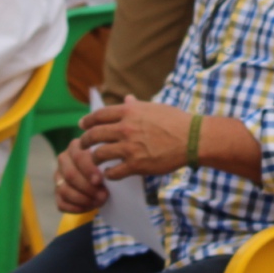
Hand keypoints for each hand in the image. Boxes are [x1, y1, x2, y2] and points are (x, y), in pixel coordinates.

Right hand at [55, 137, 110, 213]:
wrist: (104, 178)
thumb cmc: (107, 164)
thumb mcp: (108, 158)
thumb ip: (107, 161)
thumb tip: (107, 174)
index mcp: (76, 146)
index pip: (78, 157)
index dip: (89, 170)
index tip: (100, 180)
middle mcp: (64, 159)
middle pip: (70, 175)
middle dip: (87, 188)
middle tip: (103, 195)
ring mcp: (59, 176)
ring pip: (64, 190)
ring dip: (83, 199)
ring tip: (99, 202)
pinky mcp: (57, 192)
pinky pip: (61, 203)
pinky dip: (76, 208)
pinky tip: (90, 207)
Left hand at [78, 99, 193, 179]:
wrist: (192, 139)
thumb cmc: (176, 121)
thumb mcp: (154, 108)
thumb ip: (136, 106)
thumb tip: (127, 99)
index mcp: (129, 111)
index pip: (99, 115)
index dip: (87, 121)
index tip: (82, 125)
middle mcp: (125, 128)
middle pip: (94, 134)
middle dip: (85, 141)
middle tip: (82, 145)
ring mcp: (129, 147)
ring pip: (100, 154)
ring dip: (94, 159)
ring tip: (95, 161)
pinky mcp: (136, 165)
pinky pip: (114, 172)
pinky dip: (109, 174)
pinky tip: (110, 173)